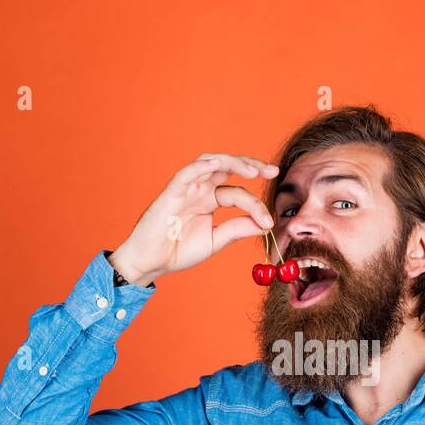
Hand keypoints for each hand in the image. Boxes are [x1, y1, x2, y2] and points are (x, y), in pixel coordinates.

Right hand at [111, 153, 278, 284]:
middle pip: (227, 168)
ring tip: (252, 170)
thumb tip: (264, 224)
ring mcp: (186, 188)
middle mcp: (200, 189)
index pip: (238, 193)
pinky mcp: (171, 193)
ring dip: (232, 162)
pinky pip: (185, 174)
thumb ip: (238, 229)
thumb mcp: (216, 239)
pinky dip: (200, 167)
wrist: (153, 262)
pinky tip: (216, 164)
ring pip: (210, 164)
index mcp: (211, 199)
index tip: (268, 222)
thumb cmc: (179, 250)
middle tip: (272, 171)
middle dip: (251, 166)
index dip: (256, 204)